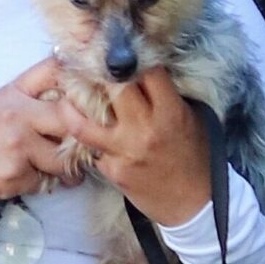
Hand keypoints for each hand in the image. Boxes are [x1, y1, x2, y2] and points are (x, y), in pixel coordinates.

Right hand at [0, 57, 75, 207]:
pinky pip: (49, 182)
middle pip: (71, 118)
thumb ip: (34, 98)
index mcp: (13, 93)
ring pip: (65, 158)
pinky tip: (28, 178)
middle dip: (80, 135)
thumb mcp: (0, 106)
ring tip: (53, 168)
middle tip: (82, 145)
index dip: (77, 79)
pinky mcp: (17, 174)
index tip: (88, 95)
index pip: (53, 71)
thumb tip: (77, 101)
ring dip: (65, 169)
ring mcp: (17, 144)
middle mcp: (17, 114)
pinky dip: (44, 184)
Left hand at [63, 70, 211, 228]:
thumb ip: (169, 95)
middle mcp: (144, 130)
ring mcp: (124, 152)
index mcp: (170, 113)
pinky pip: (88, 146)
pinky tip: (82, 128)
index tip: (122, 57)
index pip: (145, 72)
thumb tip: (143, 65)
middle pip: (109, 88)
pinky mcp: (112, 171)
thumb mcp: (192, 120)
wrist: (196, 206)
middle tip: (88, 69)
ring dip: (70, 106)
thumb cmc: (195, 157)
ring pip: (80, 120)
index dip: (132, 60)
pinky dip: (85, 137)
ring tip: (68, 96)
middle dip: (98, 75)